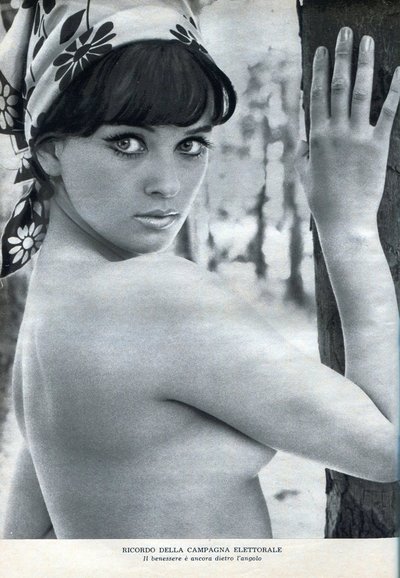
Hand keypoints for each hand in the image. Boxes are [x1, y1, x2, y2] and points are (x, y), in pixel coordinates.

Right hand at [299, 27, 399, 231]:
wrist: (344, 220)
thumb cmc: (322, 200)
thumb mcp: (304, 174)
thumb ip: (303, 151)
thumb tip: (303, 136)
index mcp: (315, 137)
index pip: (317, 95)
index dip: (319, 71)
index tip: (322, 51)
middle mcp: (335, 131)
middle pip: (338, 86)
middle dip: (342, 57)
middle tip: (346, 33)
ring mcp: (357, 137)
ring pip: (360, 92)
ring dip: (364, 64)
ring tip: (368, 42)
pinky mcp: (377, 146)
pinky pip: (388, 113)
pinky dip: (395, 91)